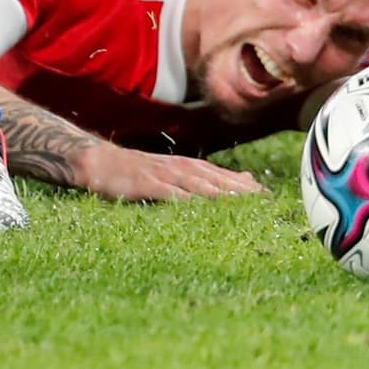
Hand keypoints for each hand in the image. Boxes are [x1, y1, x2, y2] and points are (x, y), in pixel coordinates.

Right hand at [75, 143, 266, 200]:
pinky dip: (185, 199)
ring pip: (197, 185)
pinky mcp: (147, 184)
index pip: (223, 176)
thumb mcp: (174, 171)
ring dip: (219, 193)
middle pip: (216, 179)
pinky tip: (198, 207)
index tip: (269, 197)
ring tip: (241, 203)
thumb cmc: (136, 170)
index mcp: (188, 166)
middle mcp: (180, 168)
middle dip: (240, 190)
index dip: (245, 186)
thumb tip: (243, 181)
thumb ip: (204, 178)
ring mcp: (163, 175)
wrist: (98, 162)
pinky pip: (169, 193)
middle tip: (264, 201)